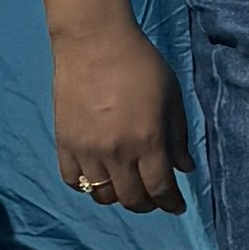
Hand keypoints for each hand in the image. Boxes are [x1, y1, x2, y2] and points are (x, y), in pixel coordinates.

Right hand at [52, 18, 187, 216]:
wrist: (94, 42)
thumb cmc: (141, 64)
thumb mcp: (172, 97)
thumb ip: (178, 136)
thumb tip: (184, 168)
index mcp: (148, 141)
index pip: (160, 189)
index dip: (171, 203)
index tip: (177, 207)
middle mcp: (117, 153)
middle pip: (131, 198)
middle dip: (148, 204)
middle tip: (155, 198)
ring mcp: (86, 150)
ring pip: (102, 194)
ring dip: (119, 196)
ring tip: (128, 186)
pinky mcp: (64, 143)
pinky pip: (73, 181)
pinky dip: (87, 186)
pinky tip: (99, 177)